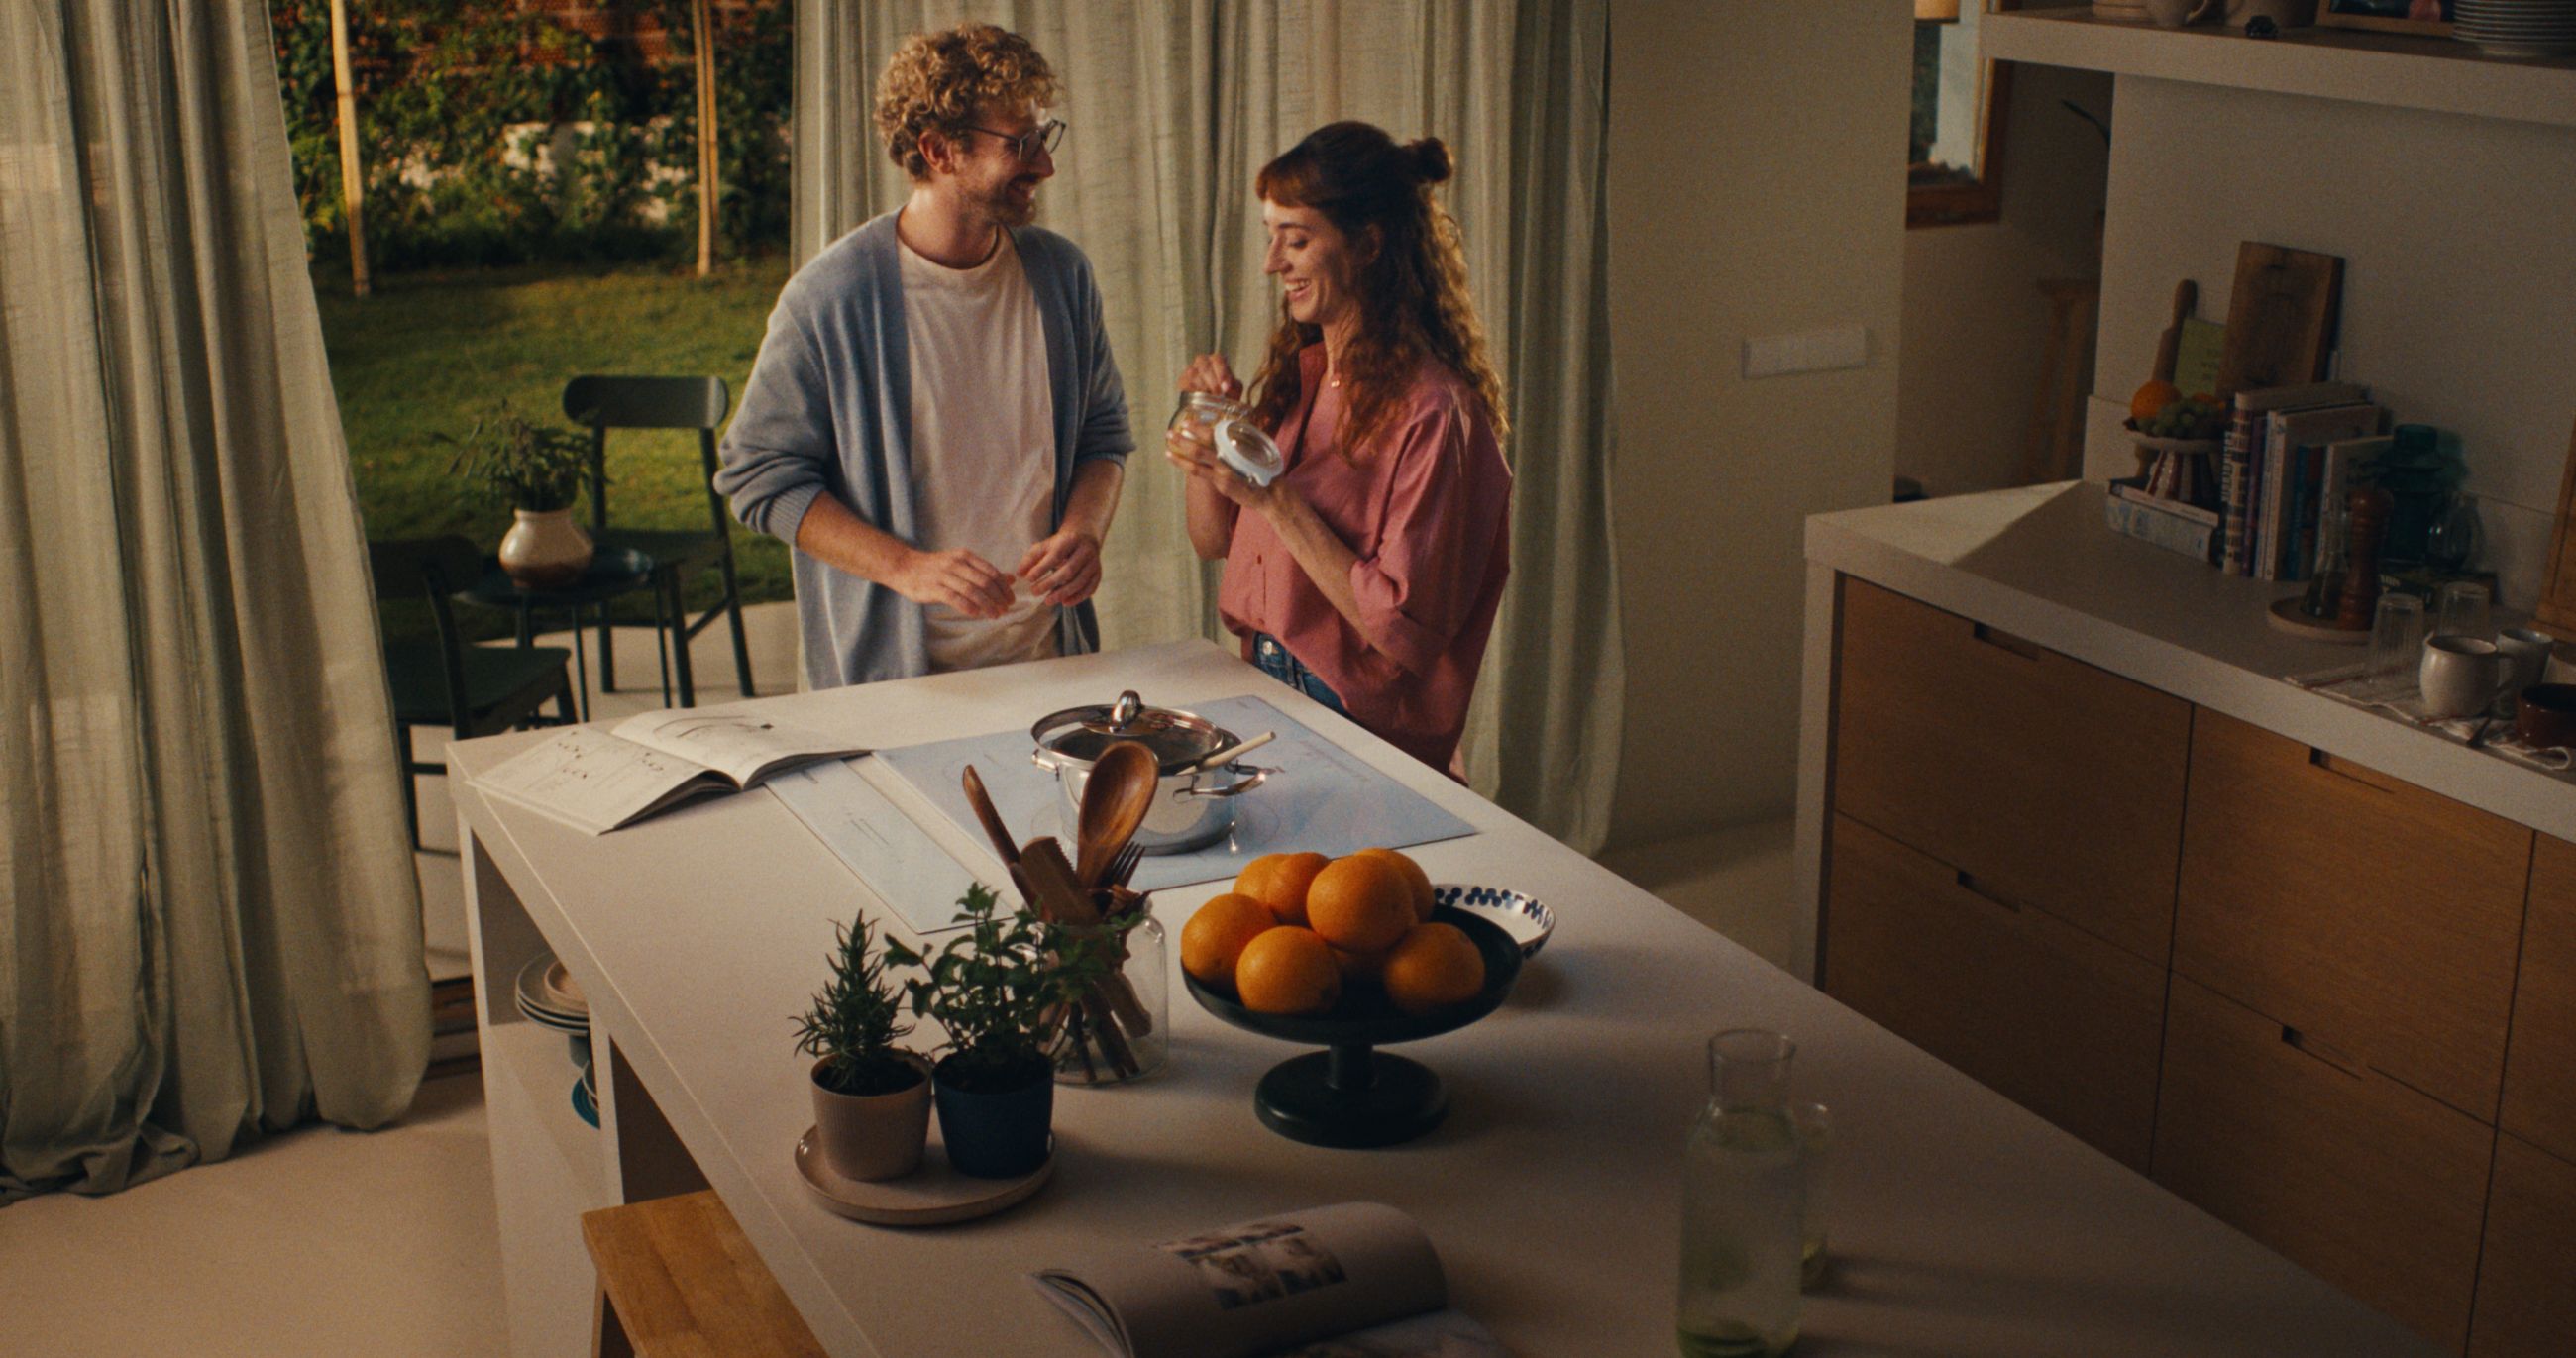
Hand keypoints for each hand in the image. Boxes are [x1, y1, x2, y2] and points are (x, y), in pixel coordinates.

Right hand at [889, 546, 1013, 618]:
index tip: (1011, 600)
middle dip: (998, 598)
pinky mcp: (933, 588)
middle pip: (985, 582)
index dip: (1004, 588)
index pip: (991, 572)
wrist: (905, 567)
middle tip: (1005, 610)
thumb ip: (985, 572)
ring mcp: (944, 575)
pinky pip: (954, 598)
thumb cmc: (936, 568)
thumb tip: (1011, 579)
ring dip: (987, 605)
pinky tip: (976, 614)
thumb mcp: (962, 565)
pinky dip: (968, 607)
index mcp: (965, 556)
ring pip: (972, 591)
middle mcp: (956, 564)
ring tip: (995, 615)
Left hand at [1015, 527, 1102, 606]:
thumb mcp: (1044, 546)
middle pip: (1068, 570)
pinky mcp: (1098, 573)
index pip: (1055, 556)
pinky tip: (1065, 603)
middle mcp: (1085, 550)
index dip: (1042, 568)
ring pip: (1080, 581)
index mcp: (1070, 539)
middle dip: (1050, 583)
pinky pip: (1090, 588)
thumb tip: (1019, 574)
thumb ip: (1031, 558)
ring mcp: (1094, 563)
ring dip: (1063, 593)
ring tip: (1047, 601)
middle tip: (1035, 592)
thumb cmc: (1060, 545)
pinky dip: (1078, 597)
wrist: (1085, 539)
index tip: (1029, 579)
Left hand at [1164, 426, 1278, 513]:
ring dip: (1181, 445)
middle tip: (1172, 429)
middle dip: (1187, 434)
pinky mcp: (1221, 482)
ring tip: (1168, 438)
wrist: (1271, 493)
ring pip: (1198, 455)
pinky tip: (1172, 457)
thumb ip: (1242, 440)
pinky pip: (1198, 471)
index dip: (1200, 426)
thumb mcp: (1256, 450)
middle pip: (1205, 440)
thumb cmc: (1263, 471)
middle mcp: (1231, 454)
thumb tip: (1230, 430)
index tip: (1188, 421)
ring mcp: (1224, 469)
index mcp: (1239, 444)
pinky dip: (1183, 463)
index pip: (1216, 432)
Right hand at [1179, 352, 1241, 399]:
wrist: (1215, 406)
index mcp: (1217, 360)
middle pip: (1204, 365)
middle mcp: (1203, 361)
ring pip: (1193, 373)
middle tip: (1217, 394)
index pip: (1217, 359)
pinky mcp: (1183, 381)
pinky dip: (1193, 391)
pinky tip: (1200, 398)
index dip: (1221, 372)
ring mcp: (1191, 370)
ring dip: (1203, 386)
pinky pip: (1186, 383)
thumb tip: (1226, 387)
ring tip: (1209, 397)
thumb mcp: (1235, 390)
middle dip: (1212, 381)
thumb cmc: (1226, 394)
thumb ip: (1234, 386)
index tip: (1225, 387)